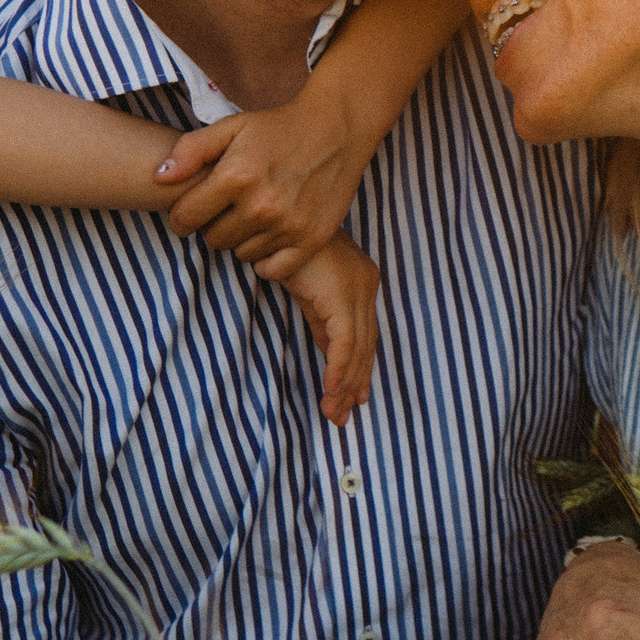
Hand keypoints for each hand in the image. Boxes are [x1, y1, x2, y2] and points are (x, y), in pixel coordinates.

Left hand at [158, 98, 368, 279]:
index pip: (186, 218)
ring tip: (252, 216)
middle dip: (213, 226)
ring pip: (242, 254)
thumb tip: (159, 178)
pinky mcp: (312, 239)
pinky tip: (269, 237)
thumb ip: (191, 150)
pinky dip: (267, 259)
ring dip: (241, 240)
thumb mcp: (232, 127)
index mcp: (236, 177)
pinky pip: (274, 270)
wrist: (336, 129)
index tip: (190, 212)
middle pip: (214, 239)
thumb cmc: (279, 127)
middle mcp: (261, 206)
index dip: (181, 217)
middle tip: (227, 209)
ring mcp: (288, 226)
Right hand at [274, 234, 379, 423]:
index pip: (365, 334)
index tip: (354, 396)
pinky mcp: (342, 296)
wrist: (273, 224)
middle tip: (342, 415)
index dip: (360, 368)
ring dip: (344, 385)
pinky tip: (331, 391)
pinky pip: (345, 344)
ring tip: (333, 413)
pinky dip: (338, 370)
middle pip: (365, 345)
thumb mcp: (307, 291)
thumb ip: (321, 319)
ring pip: (358, 349)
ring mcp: (357, 290)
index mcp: (362, 281)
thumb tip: (327, 351)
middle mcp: (366, 285)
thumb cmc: (283, 250)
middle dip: (354, 383)